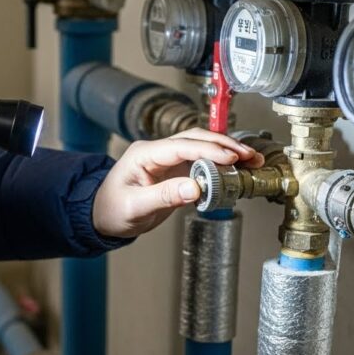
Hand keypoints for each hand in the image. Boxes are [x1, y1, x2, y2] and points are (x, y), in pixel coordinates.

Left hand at [92, 128, 263, 237]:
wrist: (103, 216)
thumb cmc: (112, 210)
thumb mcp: (135, 207)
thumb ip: (164, 196)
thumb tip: (195, 188)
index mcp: (144, 154)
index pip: (181, 145)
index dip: (208, 150)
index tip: (230, 158)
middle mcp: (157, 151)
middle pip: (196, 139)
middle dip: (224, 145)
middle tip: (248, 156)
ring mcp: (167, 159)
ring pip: (202, 146)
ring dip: (226, 151)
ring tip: (250, 160)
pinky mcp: (175, 170)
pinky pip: (201, 162)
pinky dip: (221, 164)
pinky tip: (237, 169)